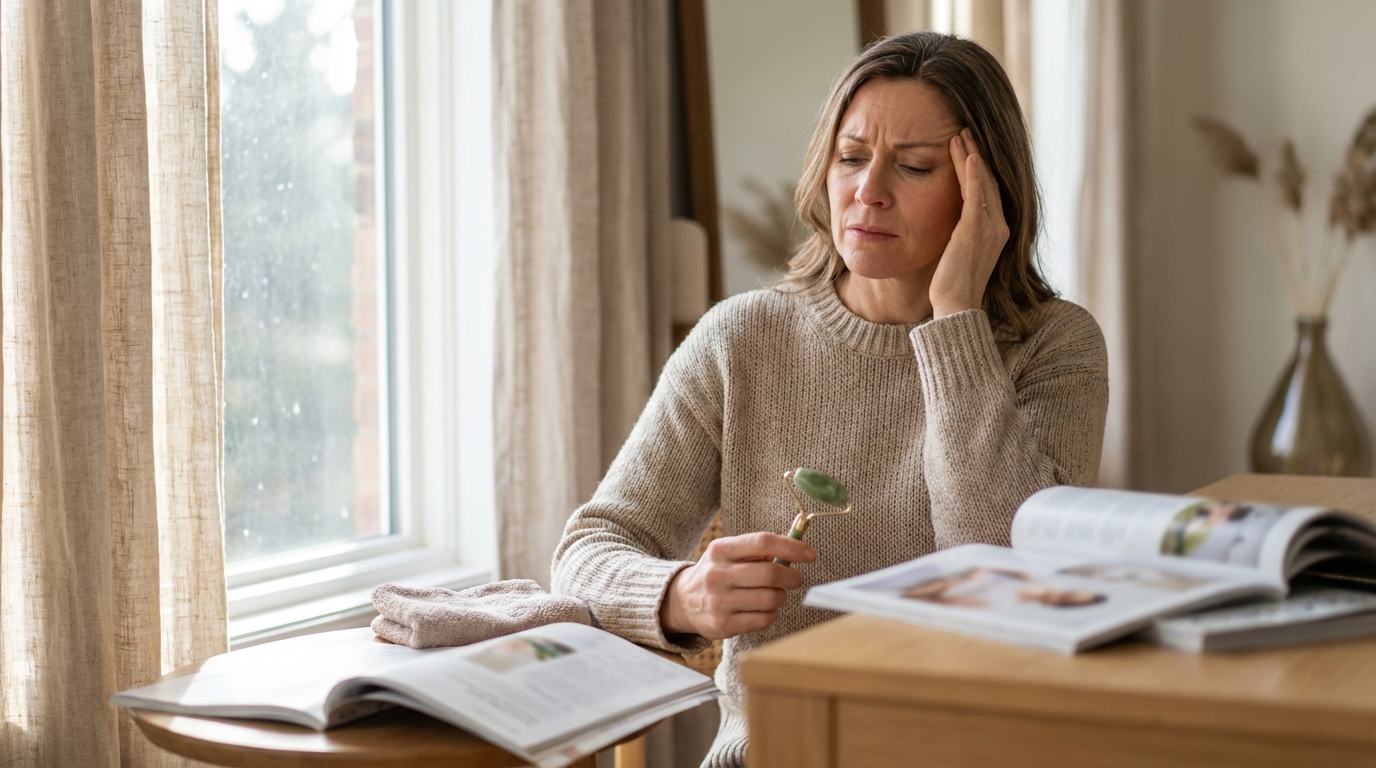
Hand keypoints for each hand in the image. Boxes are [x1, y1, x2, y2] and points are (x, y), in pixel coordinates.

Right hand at [660, 533, 816, 639]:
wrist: (682, 601)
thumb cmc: (717, 573)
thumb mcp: (729, 553)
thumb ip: (760, 548)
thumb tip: (799, 539)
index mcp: (721, 550)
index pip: (762, 542)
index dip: (791, 547)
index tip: (810, 554)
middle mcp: (717, 574)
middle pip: (770, 573)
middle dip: (792, 577)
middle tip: (796, 578)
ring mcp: (719, 601)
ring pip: (771, 599)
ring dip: (781, 597)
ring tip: (775, 594)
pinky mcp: (723, 625)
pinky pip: (764, 619)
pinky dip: (772, 614)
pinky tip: (764, 609)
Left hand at [929, 128, 1009, 318]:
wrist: (955, 307)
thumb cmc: (951, 285)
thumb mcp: (958, 252)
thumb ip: (959, 233)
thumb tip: (949, 222)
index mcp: (995, 231)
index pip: (987, 191)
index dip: (978, 167)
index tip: (966, 148)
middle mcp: (998, 227)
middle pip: (988, 181)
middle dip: (976, 154)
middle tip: (965, 131)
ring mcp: (989, 228)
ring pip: (983, 183)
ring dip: (971, 157)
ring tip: (960, 135)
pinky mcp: (975, 231)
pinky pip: (977, 196)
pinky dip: (974, 175)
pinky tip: (968, 156)